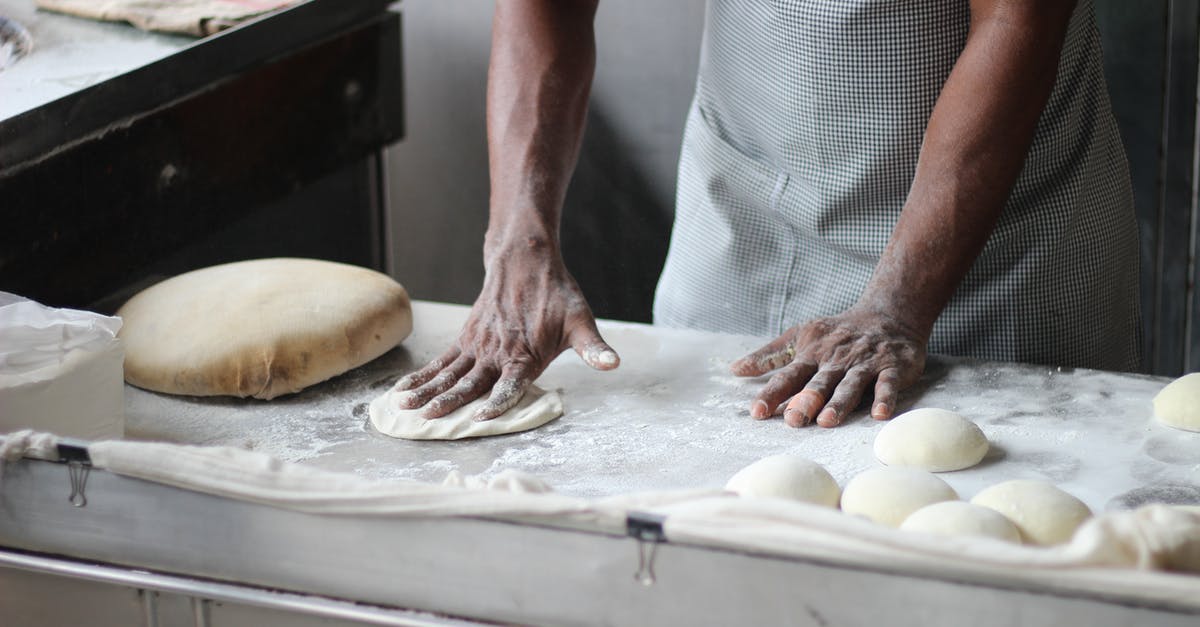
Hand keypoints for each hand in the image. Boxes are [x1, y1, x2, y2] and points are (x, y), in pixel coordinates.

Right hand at [393, 248, 618, 420]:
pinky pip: (441, 361)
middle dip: (448, 402)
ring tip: (405, 407)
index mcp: (525, 355)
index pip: (510, 384)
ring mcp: (478, 346)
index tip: (481, 416)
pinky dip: (422, 375)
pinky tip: (404, 390)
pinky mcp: (466, 339)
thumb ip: (594, 348)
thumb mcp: (581, 321)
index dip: (498, 401)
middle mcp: (497, 353)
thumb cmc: (557, 295)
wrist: (526, 260)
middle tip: (428, 418)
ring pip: (449, 373)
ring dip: (427, 390)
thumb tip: (613, 364)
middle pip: (470, 382)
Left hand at [729, 308, 925, 427]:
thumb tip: (734, 369)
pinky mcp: (892, 367)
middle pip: (819, 382)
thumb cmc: (838, 331)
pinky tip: (879, 414)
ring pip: (850, 384)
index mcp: (812, 354)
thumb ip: (770, 355)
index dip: (772, 393)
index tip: (757, 411)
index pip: (788, 375)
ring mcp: (865, 363)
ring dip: (839, 402)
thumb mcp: (800, 336)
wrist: (889, 313)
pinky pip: (888, 383)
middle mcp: (836, 360)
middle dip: (805, 400)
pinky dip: (884, 398)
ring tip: (827, 421)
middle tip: (793, 419)